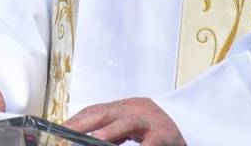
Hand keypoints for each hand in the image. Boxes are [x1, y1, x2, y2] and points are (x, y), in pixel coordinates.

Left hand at [63, 98, 185, 145]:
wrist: (191, 127)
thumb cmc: (157, 132)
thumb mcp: (132, 128)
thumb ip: (112, 132)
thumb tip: (82, 140)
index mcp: (126, 107)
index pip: (95, 110)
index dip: (76, 120)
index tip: (59, 130)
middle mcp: (136, 109)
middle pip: (105, 112)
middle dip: (83, 124)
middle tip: (65, 134)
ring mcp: (151, 121)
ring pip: (126, 123)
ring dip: (108, 132)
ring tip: (93, 141)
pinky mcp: (164, 136)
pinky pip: (149, 143)